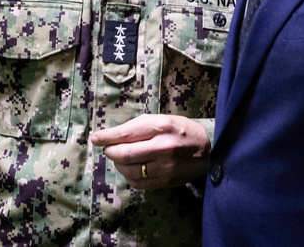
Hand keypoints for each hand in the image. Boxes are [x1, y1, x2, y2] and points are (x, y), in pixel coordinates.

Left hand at [90, 114, 210, 189]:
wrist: (208, 149)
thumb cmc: (180, 130)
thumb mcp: (160, 120)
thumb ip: (136, 127)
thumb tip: (110, 136)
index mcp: (160, 127)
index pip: (125, 134)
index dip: (106, 137)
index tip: (95, 138)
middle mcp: (162, 148)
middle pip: (124, 155)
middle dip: (111, 152)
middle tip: (108, 149)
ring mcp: (165, 167)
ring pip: (130, 171)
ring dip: (119, 165)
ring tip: (120, 158)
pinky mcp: (167, 182)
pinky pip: (139, 183)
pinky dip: (129, 177)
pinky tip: (131, 169)